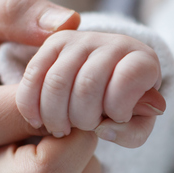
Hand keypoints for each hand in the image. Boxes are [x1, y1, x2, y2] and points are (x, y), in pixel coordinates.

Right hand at [15, 30, 164, 147]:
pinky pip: (34, 75)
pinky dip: (31, 104)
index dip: (119, 107)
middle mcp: (112, 41)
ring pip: (57, 81)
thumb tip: (104, 128)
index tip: (117, 119)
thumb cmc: (126, 110)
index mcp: (142, 59)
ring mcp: (81, 40)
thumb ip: (131, 133)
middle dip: (83, 119)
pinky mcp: (52, 44)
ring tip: (62, 130)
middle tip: (84, 131)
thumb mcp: (137, 126)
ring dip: (56, 116)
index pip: (129, 78)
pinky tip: (37, 122)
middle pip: (88, 85)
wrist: (109, 88)